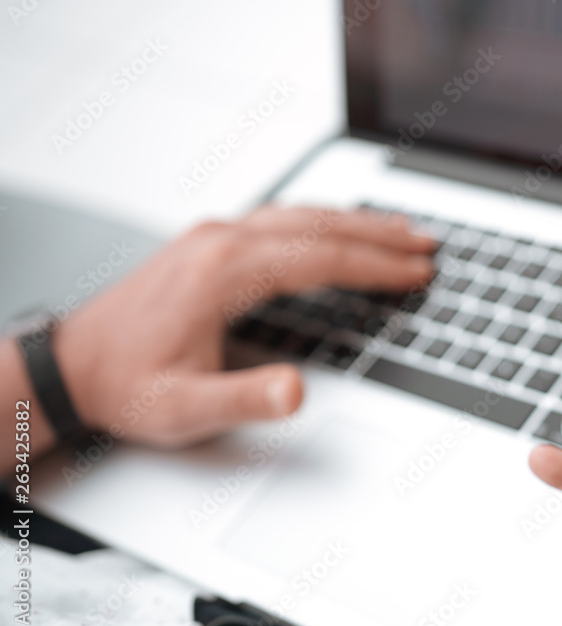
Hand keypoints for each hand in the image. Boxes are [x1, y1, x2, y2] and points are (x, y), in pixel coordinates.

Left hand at [52, 206, 434, 446]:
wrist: (71, 366)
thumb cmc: (126, 386)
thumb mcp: (185, 408)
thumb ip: (246, 399)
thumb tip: (299, 390)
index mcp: (225, 271)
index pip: (322, 258)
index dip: (377, 266)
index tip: (417, 272)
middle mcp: (222, 241)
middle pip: (318, 225)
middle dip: (379, 235)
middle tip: (426, 244)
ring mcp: (214, 236)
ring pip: (300, 216)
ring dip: (353, 222)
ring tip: (397, 231)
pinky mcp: (208, 243)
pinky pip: (280, 220)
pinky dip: (321, 223)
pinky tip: (335, 231)